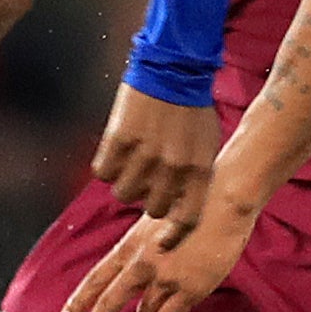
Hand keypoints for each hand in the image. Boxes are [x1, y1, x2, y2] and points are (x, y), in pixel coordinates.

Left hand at [57, 193, 257, 311]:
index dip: (78, 301)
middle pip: (109, 303)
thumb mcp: (155, 219)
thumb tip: (137, 262)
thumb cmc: (194, 203)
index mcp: (130, 245)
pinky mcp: (190, 288)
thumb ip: (142, 244)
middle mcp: (142, 263)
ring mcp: (165, 277)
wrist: (224, 200)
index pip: (96, 278)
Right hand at [93, 82, 221, 221]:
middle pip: (152, 209)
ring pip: (123, 194)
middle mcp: (172, 167)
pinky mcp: (119, 140)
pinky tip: (115, 152)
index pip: (186, 218)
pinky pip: (104, 173)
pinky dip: (106, 167)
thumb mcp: (206, 143)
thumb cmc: (193, 107)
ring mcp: (144, 155)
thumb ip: (195, 174)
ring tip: (131, 163)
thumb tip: (180, 201)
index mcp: (197, 169)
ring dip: (125, 183)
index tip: (163, 243)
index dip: (174, 234)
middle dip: (148, 200)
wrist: (174, 68)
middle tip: (147, 182)